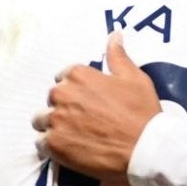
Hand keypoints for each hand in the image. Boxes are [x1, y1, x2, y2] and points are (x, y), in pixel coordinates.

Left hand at [36, 35, 158, 180]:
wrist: (145, 149)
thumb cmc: (142, 113)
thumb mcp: (135, 78)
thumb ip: (118, 56)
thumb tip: (114, 35)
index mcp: (78, 75)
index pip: (63, 77)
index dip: (75, 90)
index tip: (87, 102)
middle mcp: (62, 94)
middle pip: (52, 99)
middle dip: (63, 108)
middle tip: (83, 121)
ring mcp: (55, 120)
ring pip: (42, 121)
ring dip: (53, 126)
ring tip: (74, 137)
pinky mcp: (54, 144)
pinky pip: (41, 144)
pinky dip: (52, 147)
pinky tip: (69, 150)